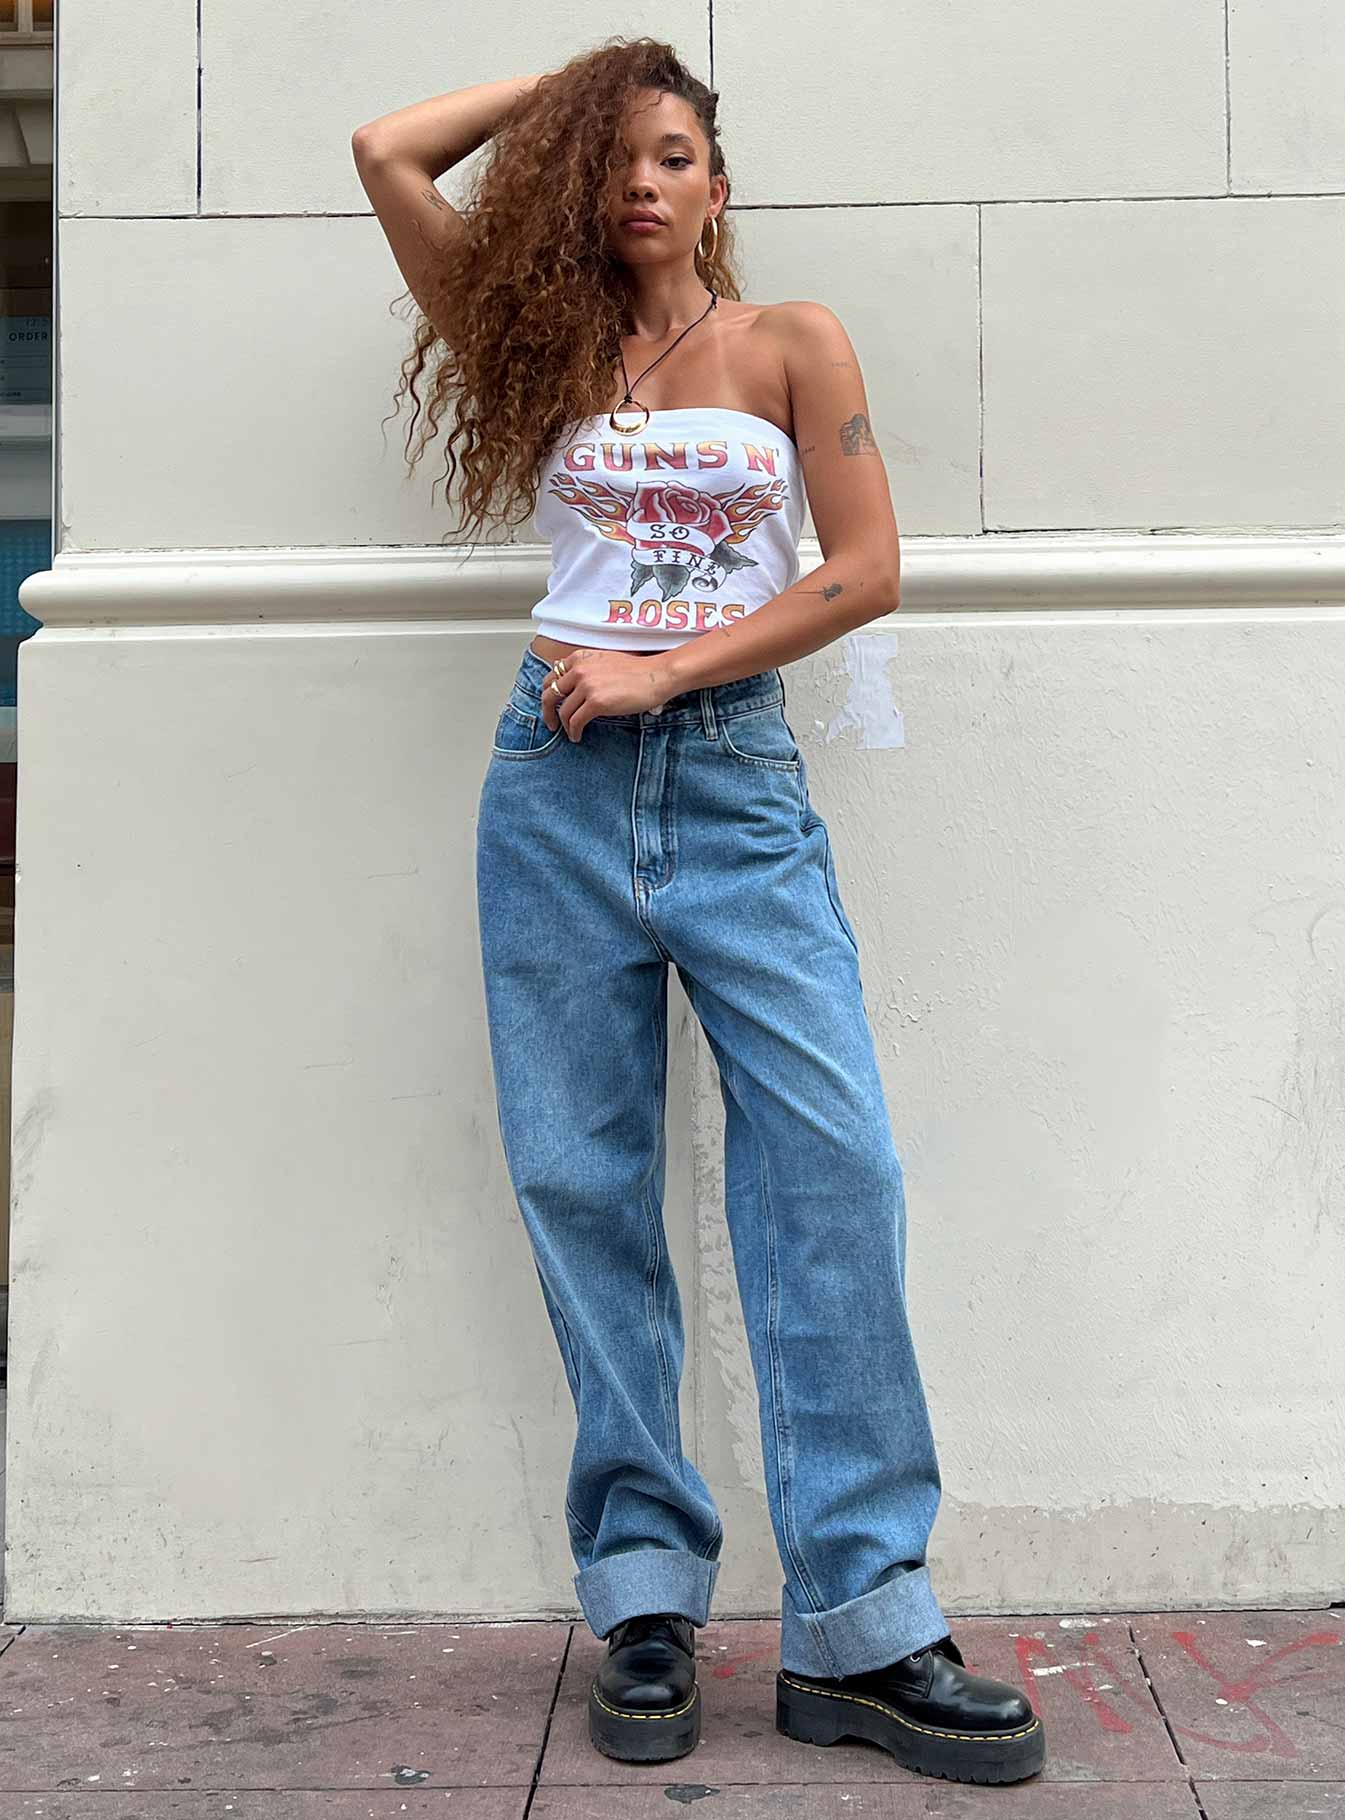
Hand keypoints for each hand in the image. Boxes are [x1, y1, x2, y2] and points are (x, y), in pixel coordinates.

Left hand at [539, 648, 670, 741]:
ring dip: (564, 725)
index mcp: (579, 658)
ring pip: (563, 711)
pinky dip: (573, 732)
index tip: (551, 705)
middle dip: (547, 712)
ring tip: (570, 732)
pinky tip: (577, 736)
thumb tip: (572, 685)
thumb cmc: (636, 670)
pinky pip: (575, 722)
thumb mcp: (604, 660)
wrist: (656, 675)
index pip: (551, 677)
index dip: (548, 693)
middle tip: (551, 723)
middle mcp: (579, 670)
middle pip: (550, 694)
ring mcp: (587, 686)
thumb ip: (585, 669)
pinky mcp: (596, 702)